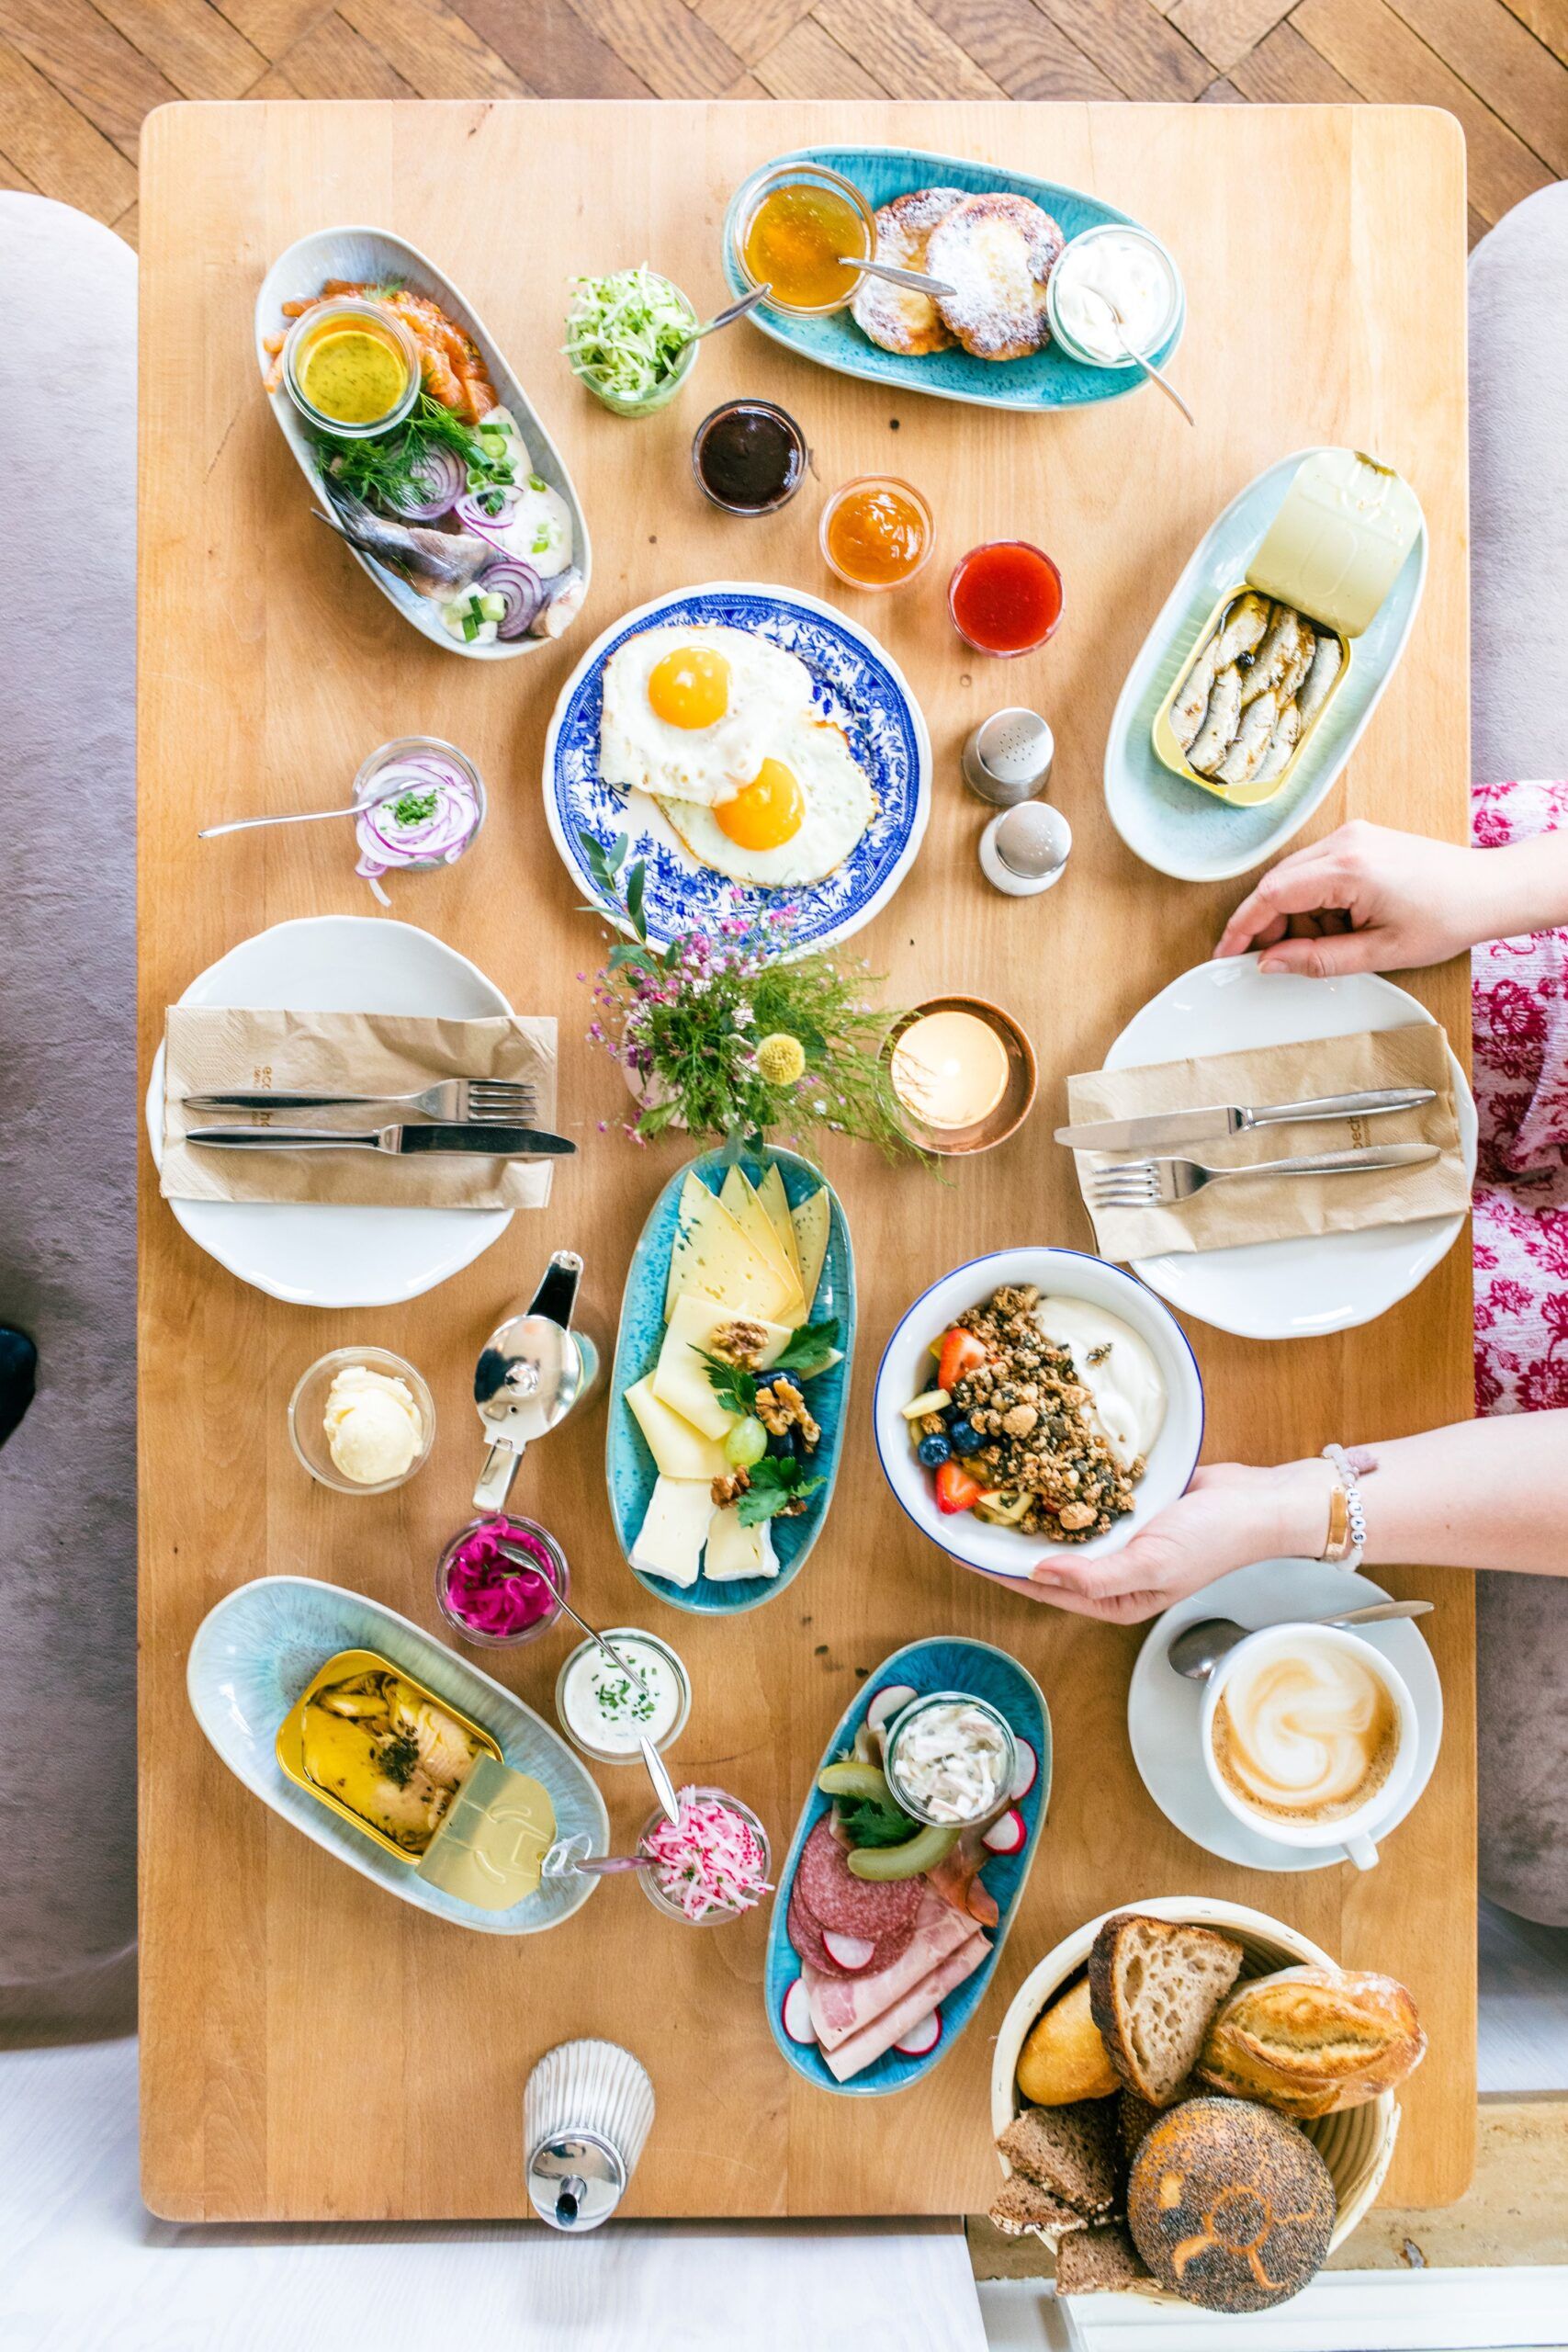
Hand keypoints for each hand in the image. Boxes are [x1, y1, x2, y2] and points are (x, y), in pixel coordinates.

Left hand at [997, 1459, 1335, 1624]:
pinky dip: (1059, 1483)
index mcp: (1111, 1598)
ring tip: (988, 1485)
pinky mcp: (1126, 1506)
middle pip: (1043, 1556)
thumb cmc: (1212, 1541)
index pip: (1039, 1585)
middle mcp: (1108, 1570)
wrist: (1259, 1502)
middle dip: (1005, 1537)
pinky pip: (1083, 1496)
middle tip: (964, 1510)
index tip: (958, 1549)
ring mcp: (1117, 1537)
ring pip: (1059, 1524)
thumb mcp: (1151, 1565)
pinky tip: (1033, 1462)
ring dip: (1027, 1507)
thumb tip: (1040, 1574)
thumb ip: (1096, 1576)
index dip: (996, 1568)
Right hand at [1213, 820, 1502, 975]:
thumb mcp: (1380, 952)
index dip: (1242, 927)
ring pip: (1295, 877)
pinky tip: (1341, 923)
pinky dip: (1315, 900)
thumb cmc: (1447, 918)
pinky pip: (1316, 870)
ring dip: (1296, 914)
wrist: (1488, 890)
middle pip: (1277, 883)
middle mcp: (1345, 842)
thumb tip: (1271, 964)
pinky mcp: (1360, 840)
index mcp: (1348, 869)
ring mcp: (1352, 836)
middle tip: (1275, 959)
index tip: (1227, 954)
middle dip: (1267, 924)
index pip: (1271, 894)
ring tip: (1332, 942)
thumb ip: (1318, 959)